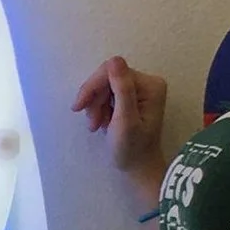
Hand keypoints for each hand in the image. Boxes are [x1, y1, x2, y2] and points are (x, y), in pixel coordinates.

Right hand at [72, 55, 170, 201]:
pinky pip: (107, 94)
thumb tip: (114, 60)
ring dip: (95, 105)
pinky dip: (99, 108)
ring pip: (105, 86)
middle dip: (94, 98)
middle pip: (108, 77)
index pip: (113, 71)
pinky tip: (100, 123)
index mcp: (150, 85)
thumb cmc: (132, 149)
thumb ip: (122, 89)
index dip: (93, 86)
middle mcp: (147, 83)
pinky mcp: (131, 98)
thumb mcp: (125, 120)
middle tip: (90, 121)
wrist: (137, 168)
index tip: (80, 106)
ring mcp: (139, 90)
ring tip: (95, 125)